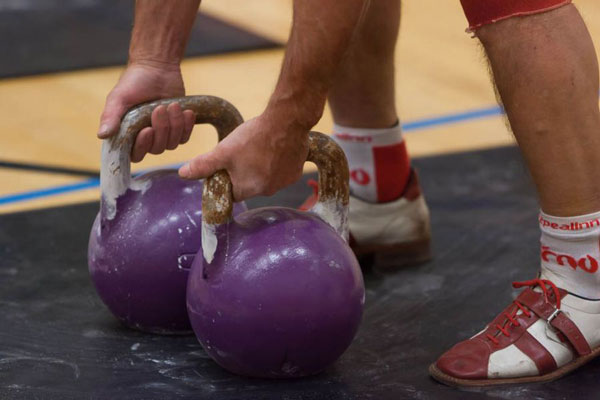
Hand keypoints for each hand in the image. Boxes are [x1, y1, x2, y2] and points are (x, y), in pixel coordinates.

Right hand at [97, 61, 195, 161]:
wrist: (157, 67)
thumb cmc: (134, 81)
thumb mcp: (119, 97)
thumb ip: (110, 116)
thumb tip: (102, 135)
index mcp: (128, 134)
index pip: (135, 154)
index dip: (142, 146)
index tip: (147, 129)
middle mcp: (146, 138)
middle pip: (157, 148)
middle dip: (161, 128)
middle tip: (159, 108)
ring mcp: (164, 134)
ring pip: (172, 143)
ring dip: (175, 125)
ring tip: (173, 105)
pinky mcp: (178, 128)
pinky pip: (185, 136)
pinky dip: (186, 125)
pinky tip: (186, 111)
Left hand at [178, 110, 309, 201]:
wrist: (287, 120)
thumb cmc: (254, 136)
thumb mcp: (224, 150)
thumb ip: (204, 164)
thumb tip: (183, 174)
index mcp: (249, 188)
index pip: (232, 193)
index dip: (227, 179)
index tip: (228, 165)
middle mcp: (268, 190)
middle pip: (249, 186)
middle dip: (244, 173)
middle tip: (243, 152)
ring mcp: (284, 182)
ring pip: (266, 179)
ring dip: (261, 168)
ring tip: (259, 148)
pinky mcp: (296, 173)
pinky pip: (282, 172)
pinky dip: (277, 164)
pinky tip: (274, 148)